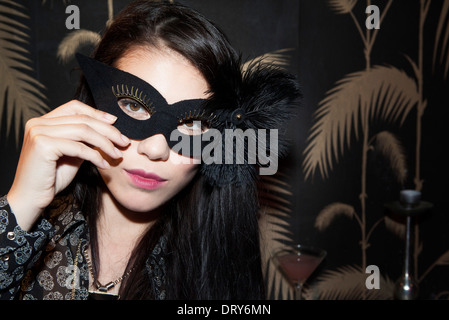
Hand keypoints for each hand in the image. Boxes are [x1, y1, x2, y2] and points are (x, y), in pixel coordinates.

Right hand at [6, 100, 129, 230]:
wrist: (31, 198)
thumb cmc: (52, 178)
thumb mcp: (72, 154)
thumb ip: (84, 140)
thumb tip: (109, 129)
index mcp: (42, 121)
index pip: (74, 107)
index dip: (97, 113)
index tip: (115, 122)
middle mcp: (38, 123)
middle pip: (82, 119)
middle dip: (108, 130)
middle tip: (124, 142)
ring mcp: (39, 132)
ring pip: (83, 131)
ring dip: (105, 143)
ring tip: (117, 155)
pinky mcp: (43, 145)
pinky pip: (79, 147)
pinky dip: (95, 156)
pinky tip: (104, 165)